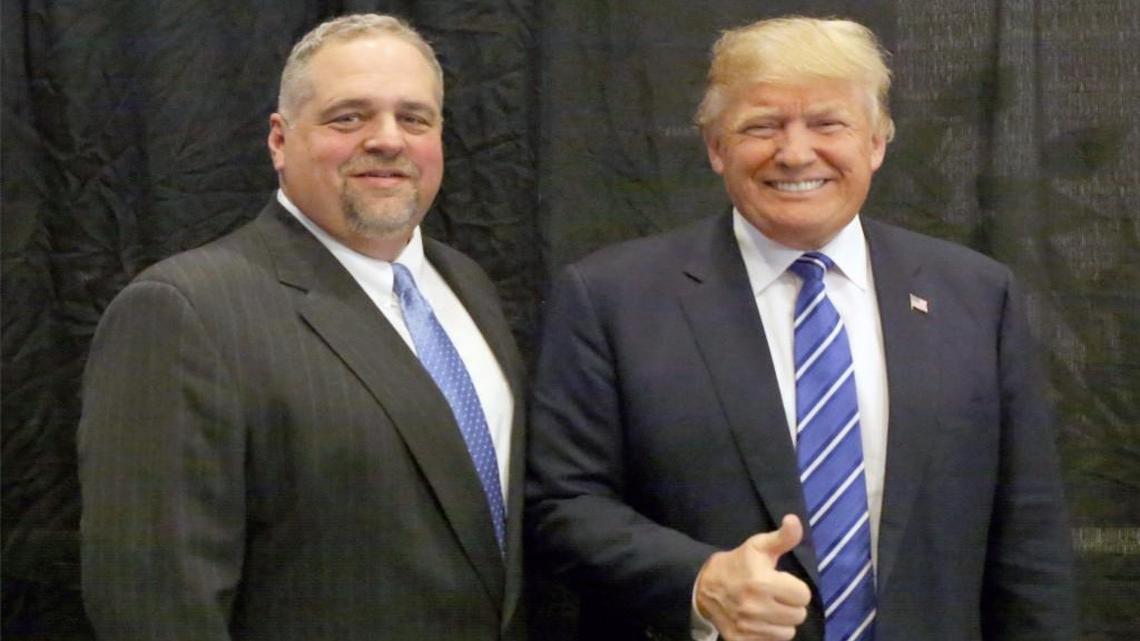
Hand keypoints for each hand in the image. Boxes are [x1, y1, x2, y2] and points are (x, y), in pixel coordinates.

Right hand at [695, 514, 810, 640]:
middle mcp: (756, 608)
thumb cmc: (738, 564)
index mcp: (762, 582)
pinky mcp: (741, 640)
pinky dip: (768, 634)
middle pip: (798, 616)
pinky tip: (759, 622)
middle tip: (775, 596)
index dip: (795, 588)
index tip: (782, 583)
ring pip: (787, 633)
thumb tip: (794, 520)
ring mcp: (748, 627)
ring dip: (781, 622)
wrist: (705, 586)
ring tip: (768, 609)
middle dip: (790, 605)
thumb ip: (783, 537)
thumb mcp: (759, 546)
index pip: (803, 596)